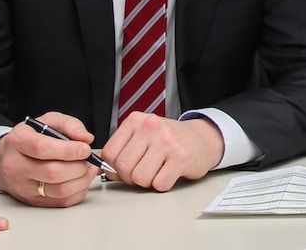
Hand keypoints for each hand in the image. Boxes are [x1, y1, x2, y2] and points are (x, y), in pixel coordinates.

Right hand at [0, 112, 100, 207]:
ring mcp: (23, 187)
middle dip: (78, 166)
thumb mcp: (46, 121)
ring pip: (59, 191)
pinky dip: (78, 192)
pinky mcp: (32, 201)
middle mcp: (16, 166)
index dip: (68, 150)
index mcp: (17, 142)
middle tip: (89, 159)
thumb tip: (86, 138)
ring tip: (88, 169)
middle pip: (52, 172)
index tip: (85, 149)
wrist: (4, 160)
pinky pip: (61, 202)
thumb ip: (68, 124)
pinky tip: (81, 180)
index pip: (42, 149)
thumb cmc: (29, 139)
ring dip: (81, 180)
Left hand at [99, 112, 223, 191]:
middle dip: (130, 177)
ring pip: (140, 177)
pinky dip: (162, 185)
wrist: (202, 138)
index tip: (123, 170)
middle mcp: (150, 127)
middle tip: (142, 173)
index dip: (113, 168)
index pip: (109, 153)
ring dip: (146, 183)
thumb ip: (123, 148)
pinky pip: (159, 184)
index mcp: (136, 120)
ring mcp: (166, 141)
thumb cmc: (169, 140)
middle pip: (123, 166)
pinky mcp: (181, 157)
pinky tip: (168, 173)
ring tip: (156, 172)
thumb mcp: (143, 135)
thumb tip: (103, 169)